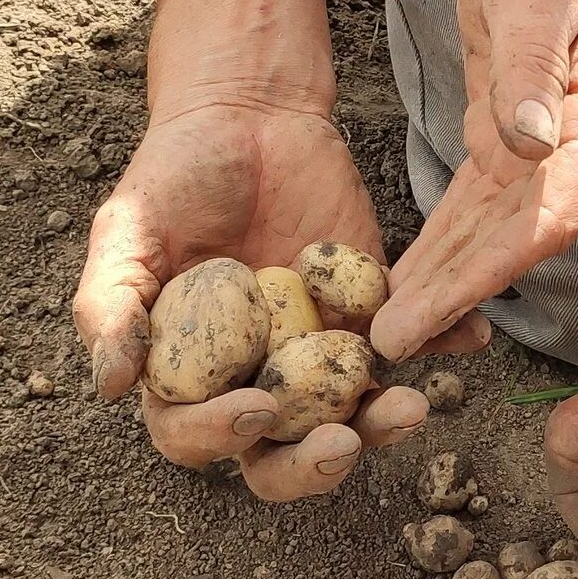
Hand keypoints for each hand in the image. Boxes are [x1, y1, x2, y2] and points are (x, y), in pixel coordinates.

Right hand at [74, 101, 487, 500]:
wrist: (249, 115)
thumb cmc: (175, 174)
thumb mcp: (129, 231)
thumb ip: (110, 304)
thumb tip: (109, 387)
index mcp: (192, 372)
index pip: (199, 435)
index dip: (223, 437)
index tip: (258, 408)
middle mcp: (259, 373)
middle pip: (285, 449)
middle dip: (316, 463)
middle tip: (347, 443)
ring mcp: (321, 346)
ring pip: (355, 409)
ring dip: (386, 418)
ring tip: (415, 405)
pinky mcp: (372, 307)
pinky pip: (412, 338)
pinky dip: (443, 342)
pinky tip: (468, 339)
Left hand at [370, 0, 577, 360]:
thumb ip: (530, 74)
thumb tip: (533, 149)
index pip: (543, 222)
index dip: (485, 275)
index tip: (430, 314)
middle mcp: (576, 147)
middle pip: (514, 243)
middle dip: (454, 295)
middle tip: (390, 343)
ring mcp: (548, 145)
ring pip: (492, 232)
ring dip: (444, 279)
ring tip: (391, 325)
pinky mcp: (513, 132)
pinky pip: (477, 202)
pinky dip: (444, 239)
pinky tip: (411, 270)